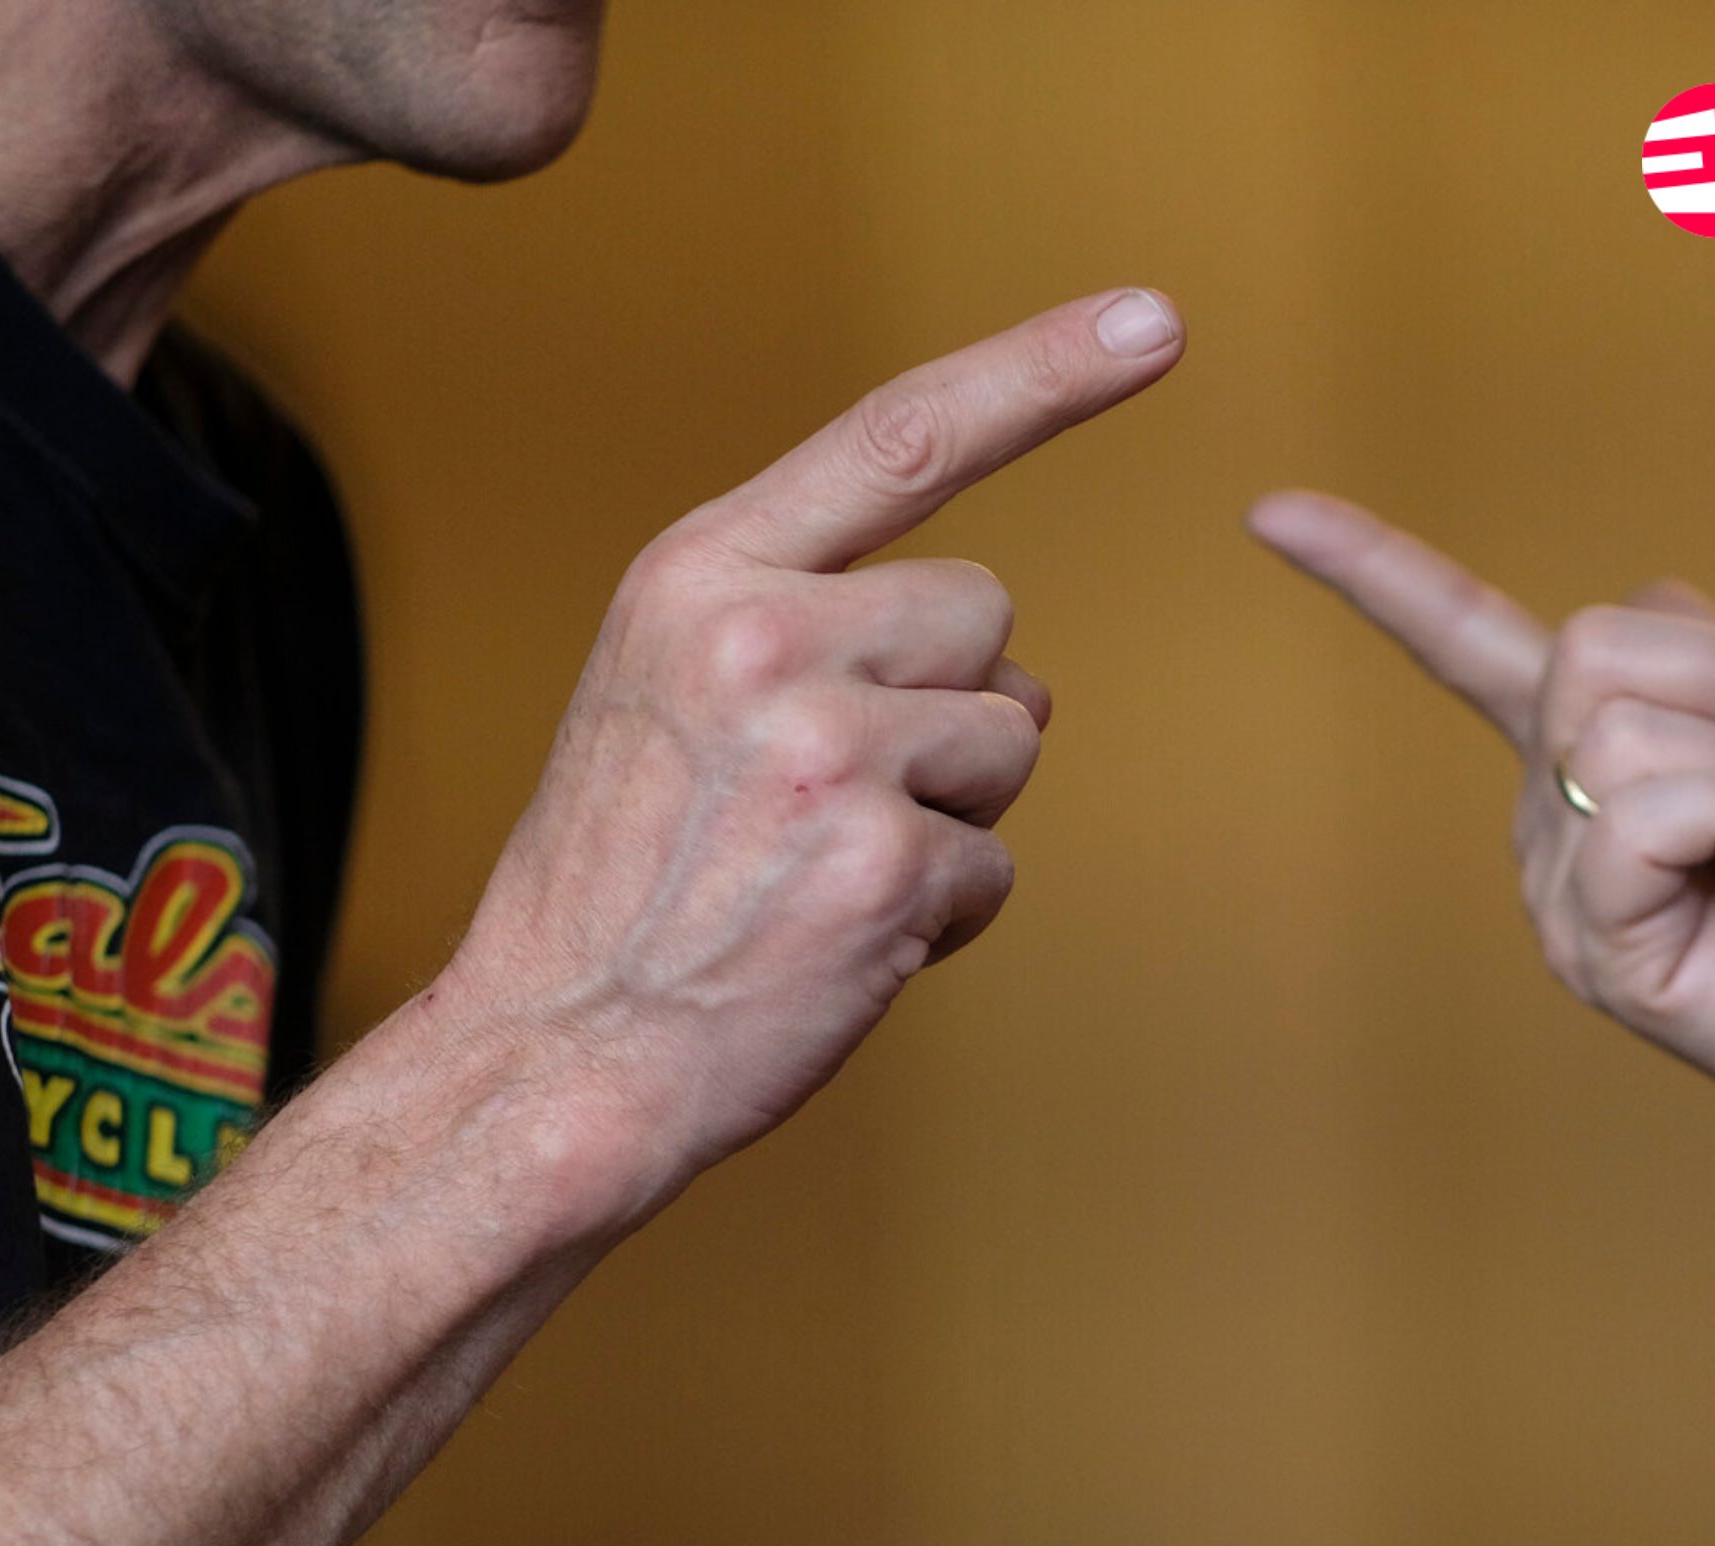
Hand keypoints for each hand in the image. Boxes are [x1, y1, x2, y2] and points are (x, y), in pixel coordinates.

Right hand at [442, 288, 1185, 1230]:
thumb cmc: (623, 886)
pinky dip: (942, 914)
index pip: (901, 436)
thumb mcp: (664, 695)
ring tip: (822, 869)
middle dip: (948, 705)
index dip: (1041, 374)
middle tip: (830, 798)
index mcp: (698, 577)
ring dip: (951, 814)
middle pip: (987, 616)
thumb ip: (808, 626)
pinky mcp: (888, 865)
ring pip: (1011, 740)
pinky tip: (839, 940)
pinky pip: (997, 866)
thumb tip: (1010, 661)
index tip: (1153, 323)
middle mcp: (764, 643)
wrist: (561, 1054)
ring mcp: (830, 753)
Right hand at [1246, 491, 1714, 1137]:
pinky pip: (1643, 816)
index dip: (1371, 573)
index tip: (1272, 515)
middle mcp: (1546, 817)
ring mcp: (1561, 887)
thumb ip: (1705, 667)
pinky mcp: (1598, 947)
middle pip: (1588, 652)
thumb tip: (1645, 613)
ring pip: (1618, 730)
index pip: (1461, 643)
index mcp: (1580, 751)